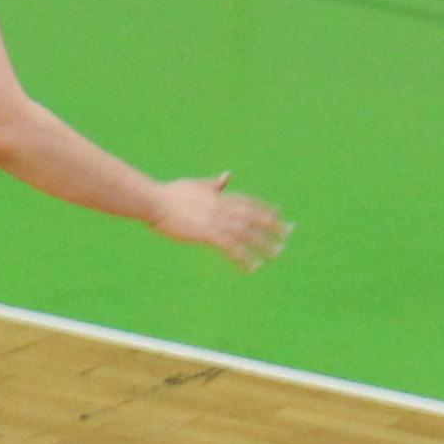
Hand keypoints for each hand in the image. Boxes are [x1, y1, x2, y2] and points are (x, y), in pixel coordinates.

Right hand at [152, 175, 288, 270]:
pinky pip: (230, 248)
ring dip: (262, 243)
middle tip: (290, 232)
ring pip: (246, 233)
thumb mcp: (196, 185)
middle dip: (272, 224)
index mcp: (220, 196)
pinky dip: (243, 257)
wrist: (154, 201)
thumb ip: (214, 184)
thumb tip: (227, 175)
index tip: (279, 214)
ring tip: (276, 254)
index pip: (248, 202)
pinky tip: (251, 268)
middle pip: (253, 216)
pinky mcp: (207, 233)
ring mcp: (216, 220)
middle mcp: (222, 207)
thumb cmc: (170, 193)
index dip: (264, 208)